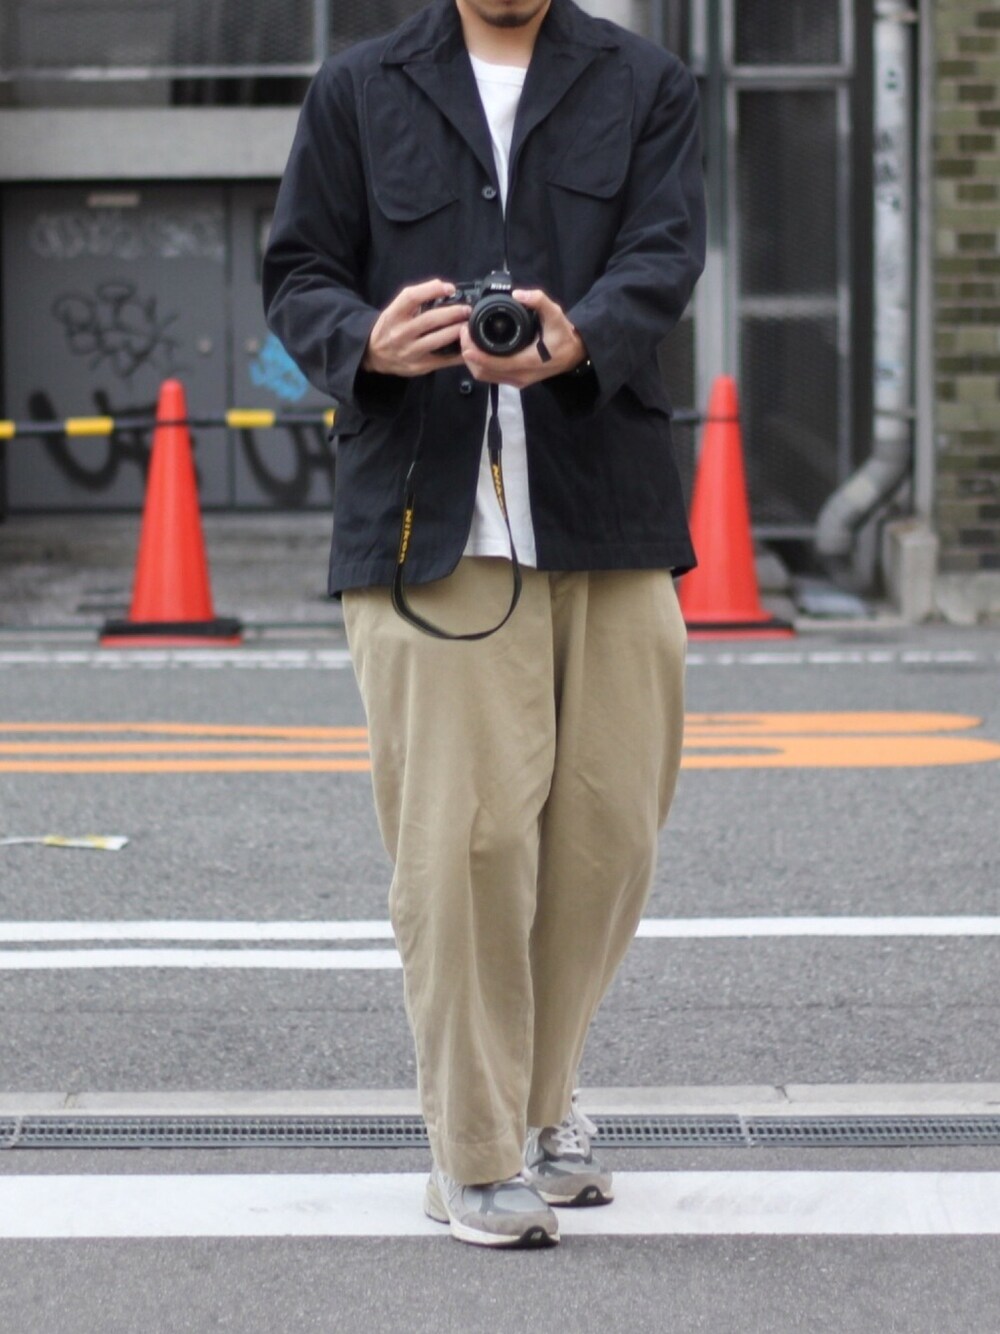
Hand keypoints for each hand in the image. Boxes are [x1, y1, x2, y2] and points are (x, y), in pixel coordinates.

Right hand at [362, 279, 470, 375]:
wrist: (375, 355)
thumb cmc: (390, 328)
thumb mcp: (395, 310)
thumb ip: (415, 299)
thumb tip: (443, 286)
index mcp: (393, 315)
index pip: (411, 297)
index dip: (432, 290)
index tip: (450, 288)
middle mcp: (400, 333)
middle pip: (429, 320)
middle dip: (453, 313)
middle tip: (467, 309)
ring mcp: (409, 351)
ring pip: (438, 340)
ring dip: (457, 331)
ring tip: (468, 325)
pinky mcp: (419, 366)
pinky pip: (443, 360)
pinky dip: (458, 353)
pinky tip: (467, 347)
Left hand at [459, 288, 588, 388]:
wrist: (573, 354)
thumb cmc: (563, 335)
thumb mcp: (555, 314)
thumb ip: (538, 301)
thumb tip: (519, 294)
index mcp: (527, 362)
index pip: (493, 363)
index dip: (474, 351)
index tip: (465, 333)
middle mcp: (520, 376)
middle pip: (482, 372)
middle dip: (467, 354)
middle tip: (463, 333)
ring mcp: (517, 381)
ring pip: (484, 376)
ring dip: (471, 360)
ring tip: (467, 340)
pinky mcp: (515, 381)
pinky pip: (490, 376)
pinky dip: (479, 364)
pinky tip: (476, 350)